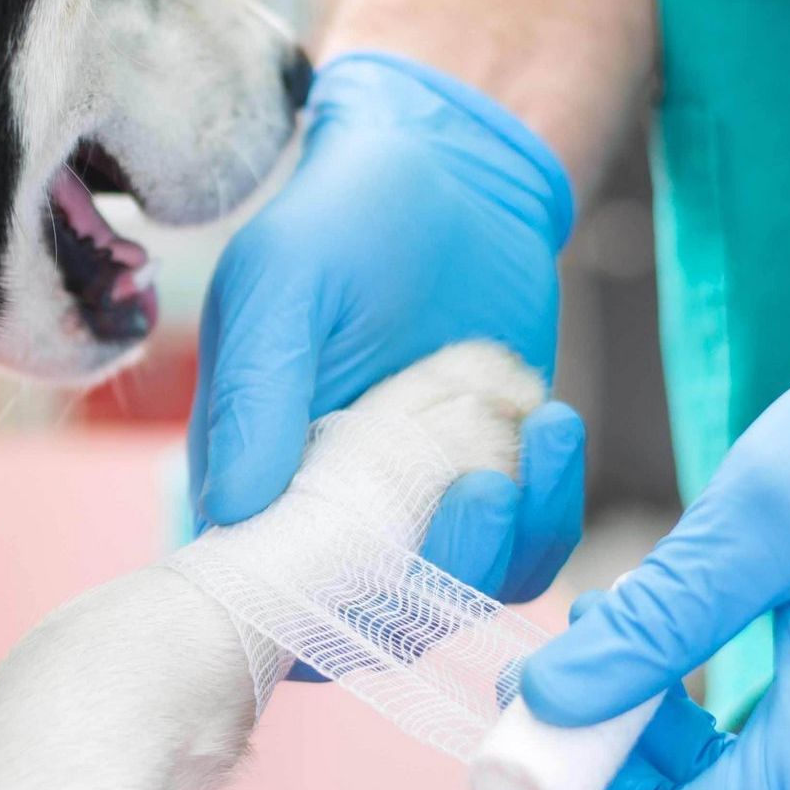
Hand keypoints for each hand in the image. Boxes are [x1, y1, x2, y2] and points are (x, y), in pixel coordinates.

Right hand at [189, 51, 579, 602]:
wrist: (449, 171)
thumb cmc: (341, 216)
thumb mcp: (281, 282)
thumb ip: (254, 392)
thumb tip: (236, 512)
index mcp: (249, 476)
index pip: (265, 593)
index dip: (318, 612)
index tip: (384, 559)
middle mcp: (327, 513)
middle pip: (376, 618)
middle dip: (442, 573)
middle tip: (484, 485)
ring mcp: (415, 509)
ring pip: (462, 595)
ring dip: (511, 537)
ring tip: (537, 426)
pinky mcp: (491, 489)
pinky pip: (526, 550)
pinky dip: (551, 507)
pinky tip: (553, 421)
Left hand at [481, 314, 789, 789]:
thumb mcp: (759, 521)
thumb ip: (652, 624)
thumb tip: (545, 703)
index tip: (495, 772)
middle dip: (597, 780)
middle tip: (521, 692)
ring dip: (646, 742)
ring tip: (587, 638)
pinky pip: (783, 760)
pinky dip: (704, 722)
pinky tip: (657, 638)